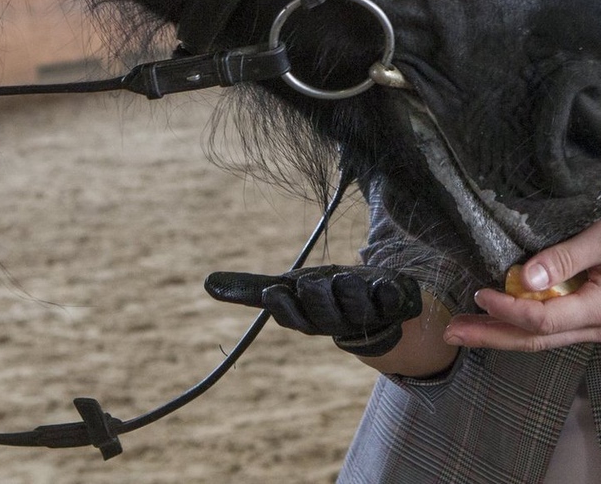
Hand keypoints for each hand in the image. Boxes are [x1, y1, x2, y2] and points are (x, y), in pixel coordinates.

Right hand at [205, 265, 422, 356]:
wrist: (376, 308)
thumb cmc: (325, 296)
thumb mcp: (291, 287)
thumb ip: (251, 288)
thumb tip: (207, 283)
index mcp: (309, 320)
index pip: (293, 319)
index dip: (284, 307)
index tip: (273, 292)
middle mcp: (336, 323)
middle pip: (323, 312)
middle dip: (317, 295)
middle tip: (311, 281)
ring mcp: (366, 316)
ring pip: (354, 304)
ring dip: (348, 289)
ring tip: (344, 278)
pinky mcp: (392, 306)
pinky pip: (390, 300)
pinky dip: (386, 291)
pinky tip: (382, 284)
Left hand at [442, 203, 600, 352]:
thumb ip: (566, 257)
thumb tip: (525, 277)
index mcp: (599, 308)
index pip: (540, 318)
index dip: (505, 309)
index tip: (477, 292)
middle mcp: (595, 326)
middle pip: (533, 339)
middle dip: (490, 336)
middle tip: (450, 332)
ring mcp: (596, 325)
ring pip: (540, 337)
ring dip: (501, 332)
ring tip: (465, 327)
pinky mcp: (595, 315)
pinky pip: (552, 327)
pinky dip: (522, 324)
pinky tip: (502, 316)